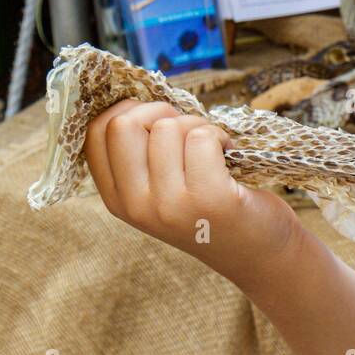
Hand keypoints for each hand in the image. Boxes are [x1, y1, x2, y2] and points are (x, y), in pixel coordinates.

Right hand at [83, 99, 297, 282]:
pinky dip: (220, 135)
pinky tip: (228, 156)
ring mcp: (171, 205)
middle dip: (160, 112)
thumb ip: (142, 156)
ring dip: (199, 126)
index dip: (127, 111)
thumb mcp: (162, 191)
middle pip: (124, 124)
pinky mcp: (210, 199)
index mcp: (119, 199)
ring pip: (169, 127)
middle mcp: (137, 205)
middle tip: (187, 131)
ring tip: (213, 150)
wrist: (260, 254)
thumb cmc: (213, 211)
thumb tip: (136, 100)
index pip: (94, 134)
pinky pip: (202, 137)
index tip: (158, 121)